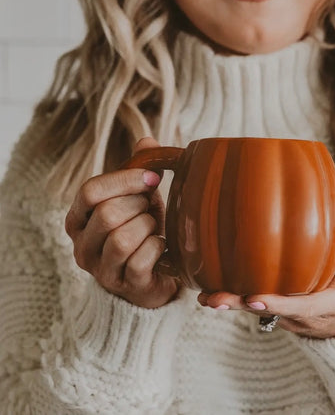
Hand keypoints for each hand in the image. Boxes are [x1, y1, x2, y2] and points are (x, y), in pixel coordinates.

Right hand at [65, 137, 177, 308]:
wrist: (154, 274)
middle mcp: (82, 246)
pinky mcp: (124, 286)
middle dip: (139, 206)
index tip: (152, 178)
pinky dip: (157, 248)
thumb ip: (139, 171)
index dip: (125, 180)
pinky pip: (140, 261)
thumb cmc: (143, 231)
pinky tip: (161, 247)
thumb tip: (148, 141)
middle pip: (107, 214)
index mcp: (79, 218)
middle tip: (151, 210)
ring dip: (147, 228)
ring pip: (121, 239)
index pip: (90, 191)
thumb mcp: (140, 198)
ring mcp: (100, 270)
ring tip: (153, 229)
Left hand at [197, 209, 334, 337]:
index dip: (277, 304)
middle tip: (214, 300)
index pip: (300, 306)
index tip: (254, 299)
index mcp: (327, 304)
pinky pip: (255, 302)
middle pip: (268, 312)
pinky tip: (211, 284)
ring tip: (204, 295)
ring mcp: (288, 314)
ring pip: (256, 310)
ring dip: (231, 302)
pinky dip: (235, 295)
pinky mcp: (280, 308)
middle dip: (240, 306)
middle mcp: (302, 313)